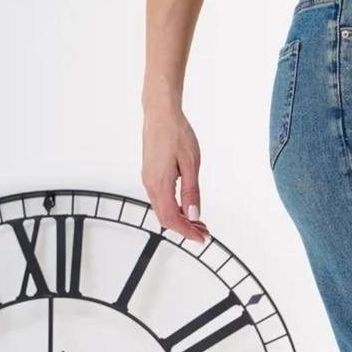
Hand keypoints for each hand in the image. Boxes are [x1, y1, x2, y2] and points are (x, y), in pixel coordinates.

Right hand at [141, 104, 210, 242]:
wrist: (160, 113)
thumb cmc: (176, 133)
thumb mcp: (191, 164)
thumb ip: (191, 192)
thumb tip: (194, 214)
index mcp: (160, 183)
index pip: (173, 219)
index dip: (187, 232)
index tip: (201, 238)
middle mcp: (150, 184)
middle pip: (166, 218)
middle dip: (185, 229)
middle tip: (203, 232)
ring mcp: (148, 179)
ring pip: (162, 210)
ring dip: (180, 219)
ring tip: (198, 222)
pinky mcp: (150, 174)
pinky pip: (160, 199)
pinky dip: (174, 208)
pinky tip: (186, 207)